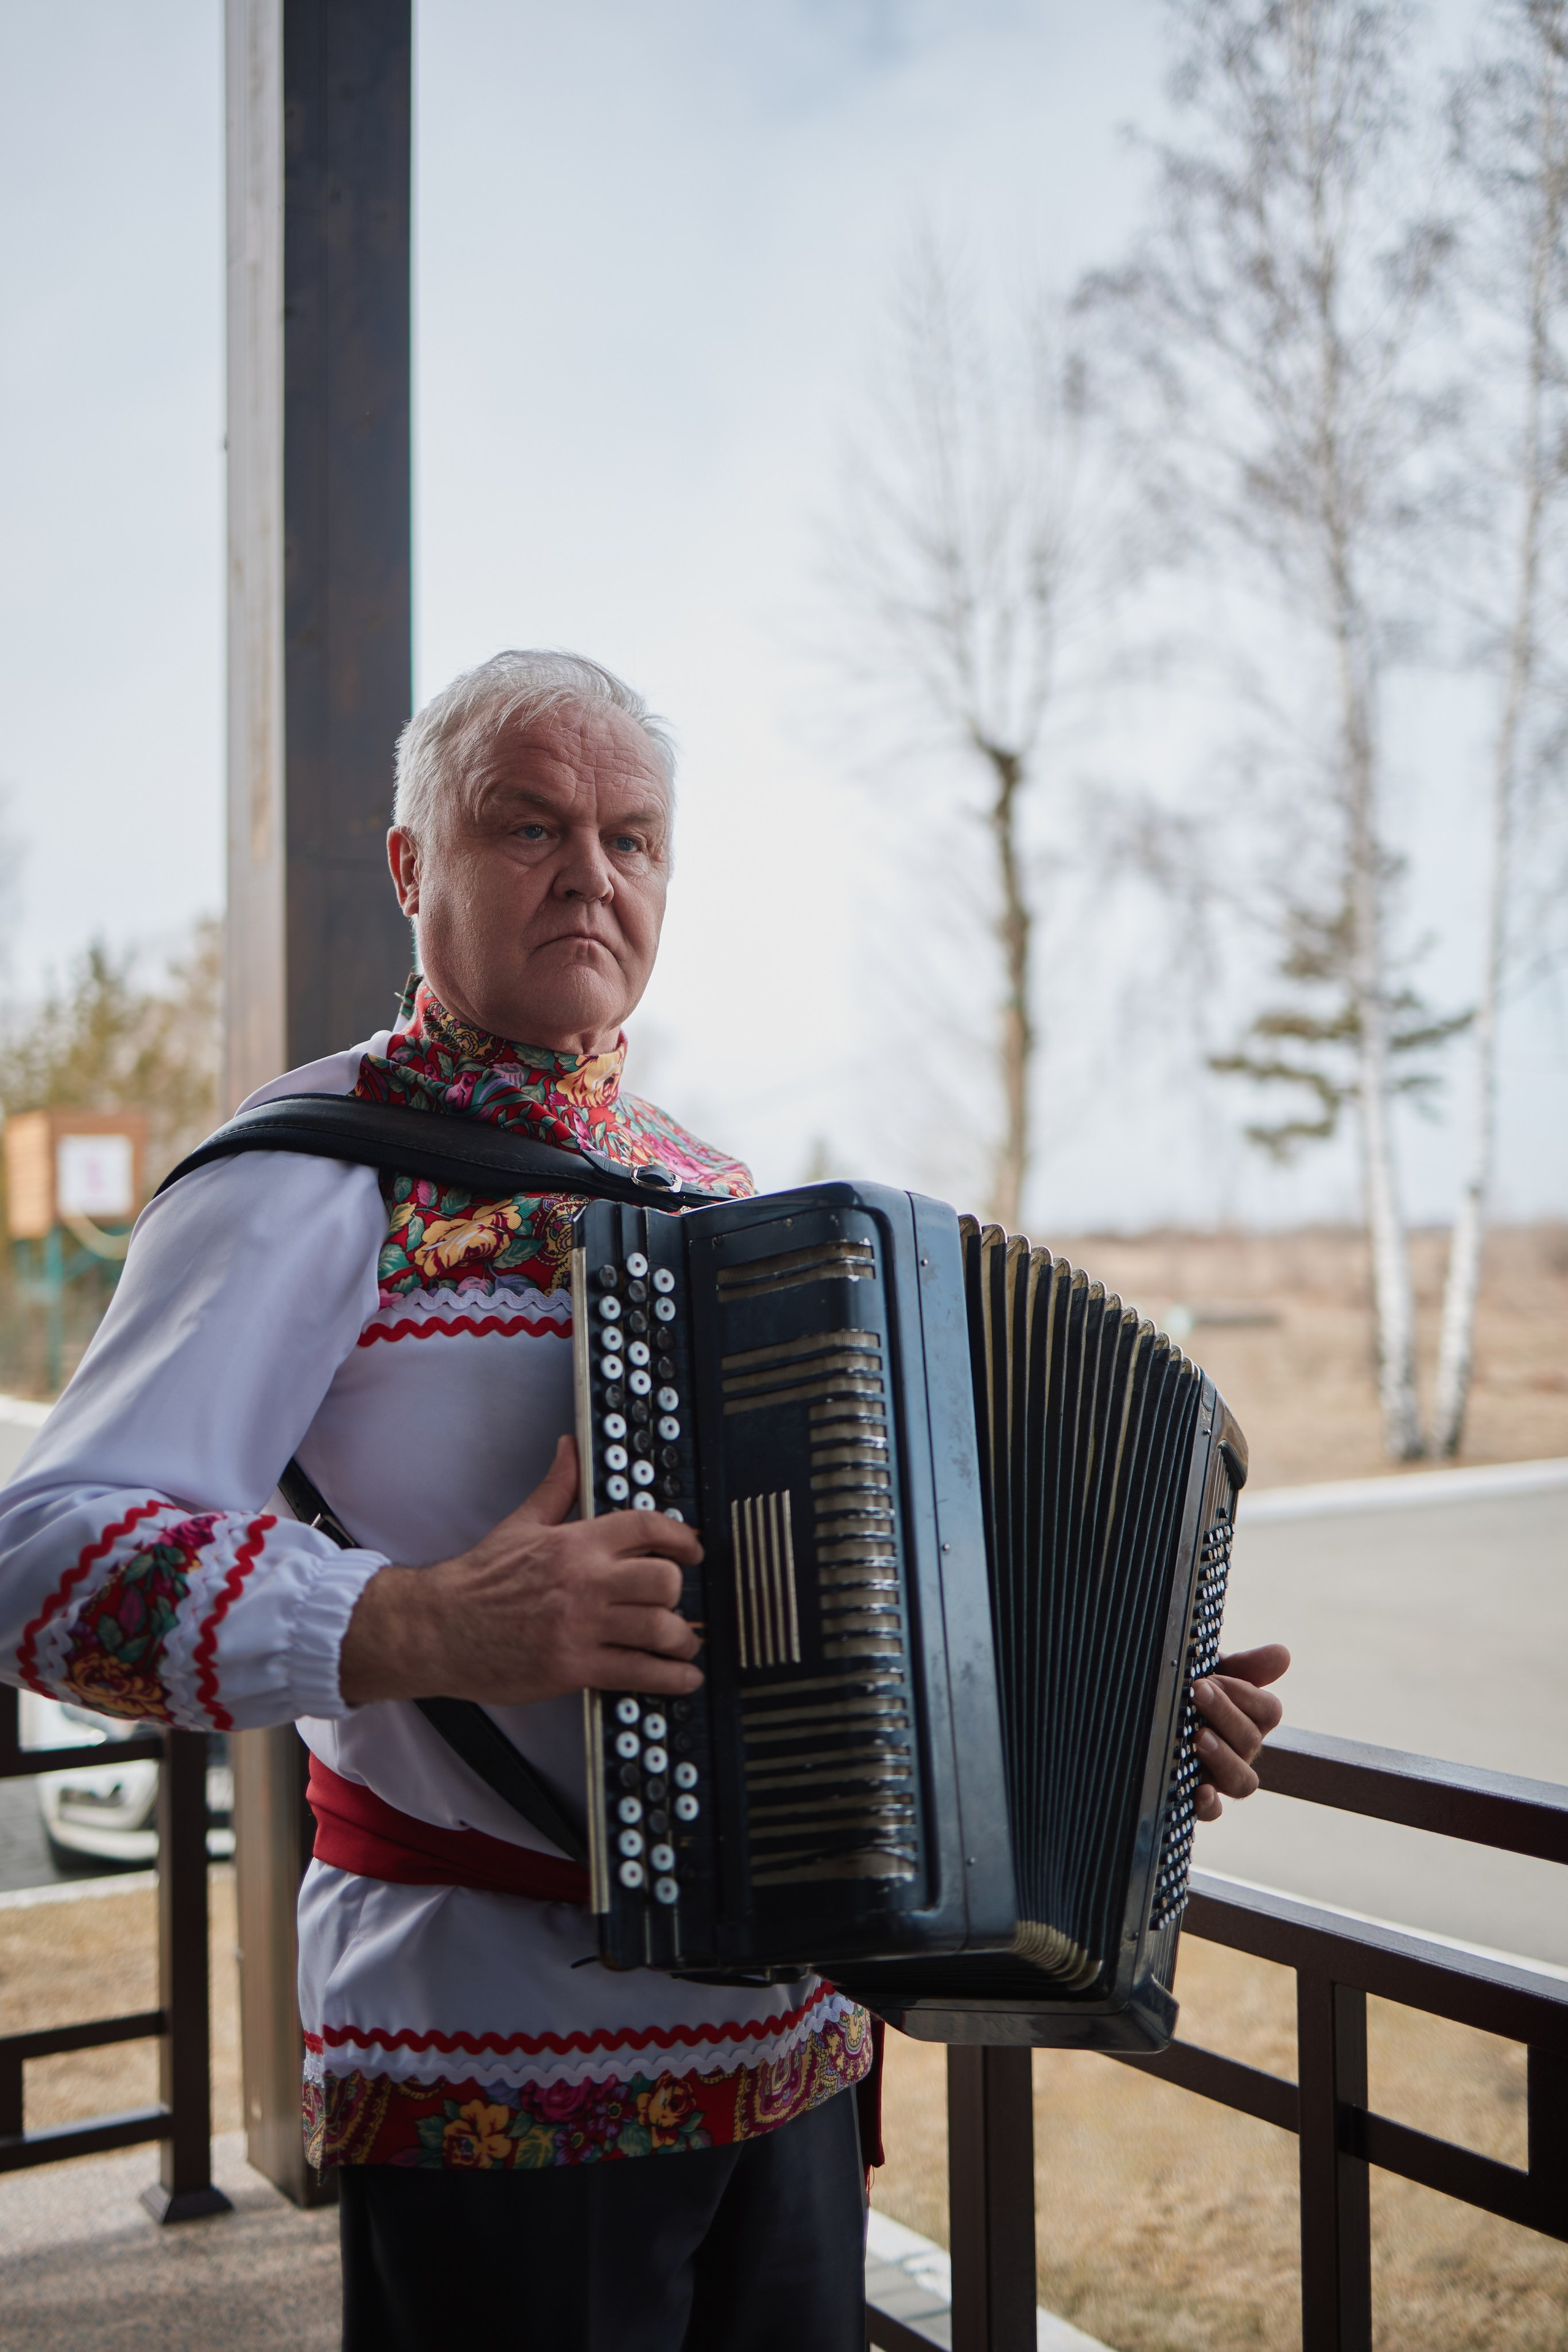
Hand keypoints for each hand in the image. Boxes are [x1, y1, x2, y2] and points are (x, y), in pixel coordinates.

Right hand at [339, 1436, 703, 1707]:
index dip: (681, 1538)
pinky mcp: (574, 1668)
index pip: (646, 1528)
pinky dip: (670, 1678)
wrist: (437, 1628)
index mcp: (574, 1543)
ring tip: (684, 1643)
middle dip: (679, 1592)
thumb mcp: (520, 1523)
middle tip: (677, 1600)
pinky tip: (681, 1677)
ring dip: (682, 1640)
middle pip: (663, 1581)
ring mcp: (581, 1627)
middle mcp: (584, 1582)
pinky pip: (638, 1673)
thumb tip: (569, 1448)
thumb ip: (557, 1488)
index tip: (692, 1550)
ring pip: (658, 1629)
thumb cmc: (477, 1581)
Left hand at [1192, 1643, 1289, 1821]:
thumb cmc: (1187, 1689)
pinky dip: (1210, 1804)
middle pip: (1251, 1740)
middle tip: (1198, 1691)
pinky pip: (1214, 1812)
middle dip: (1225, 1714)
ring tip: (1199, 1737)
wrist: (1147, 1712)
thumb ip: (1245, 1666)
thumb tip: (1283, 1653)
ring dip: (1224, 1757)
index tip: (1214, 1677)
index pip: (1269, 1710)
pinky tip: (1200, 1790)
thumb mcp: (1212, 1671)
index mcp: (1250, 1718)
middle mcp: (1241, 1750)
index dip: (1246, 1694)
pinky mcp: (1199, 1800)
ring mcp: (1222, 1778)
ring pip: (1243, 1781)